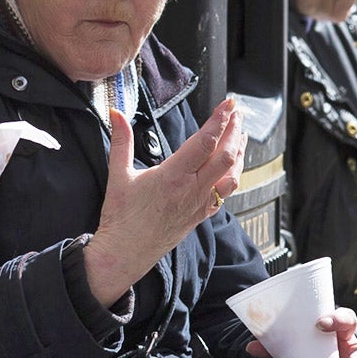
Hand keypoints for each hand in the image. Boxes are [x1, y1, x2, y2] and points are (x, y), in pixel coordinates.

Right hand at [84, 98, 244, 306]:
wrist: (125, 253)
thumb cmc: (121, 218)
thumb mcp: (118, 175)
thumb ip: (121, 141)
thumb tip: (116, 113)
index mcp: (172, 176)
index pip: (204, 142)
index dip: (219, 120)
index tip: (227, 105)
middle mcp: (191, 190)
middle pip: (224, 155)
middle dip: (233, 130)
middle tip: (236, 112)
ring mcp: (199, 204)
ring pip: (231, 175)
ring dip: (238, 151)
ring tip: (240, 133)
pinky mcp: (201, 215)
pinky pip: (226, 193)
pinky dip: (234, 175)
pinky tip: (233, 167)